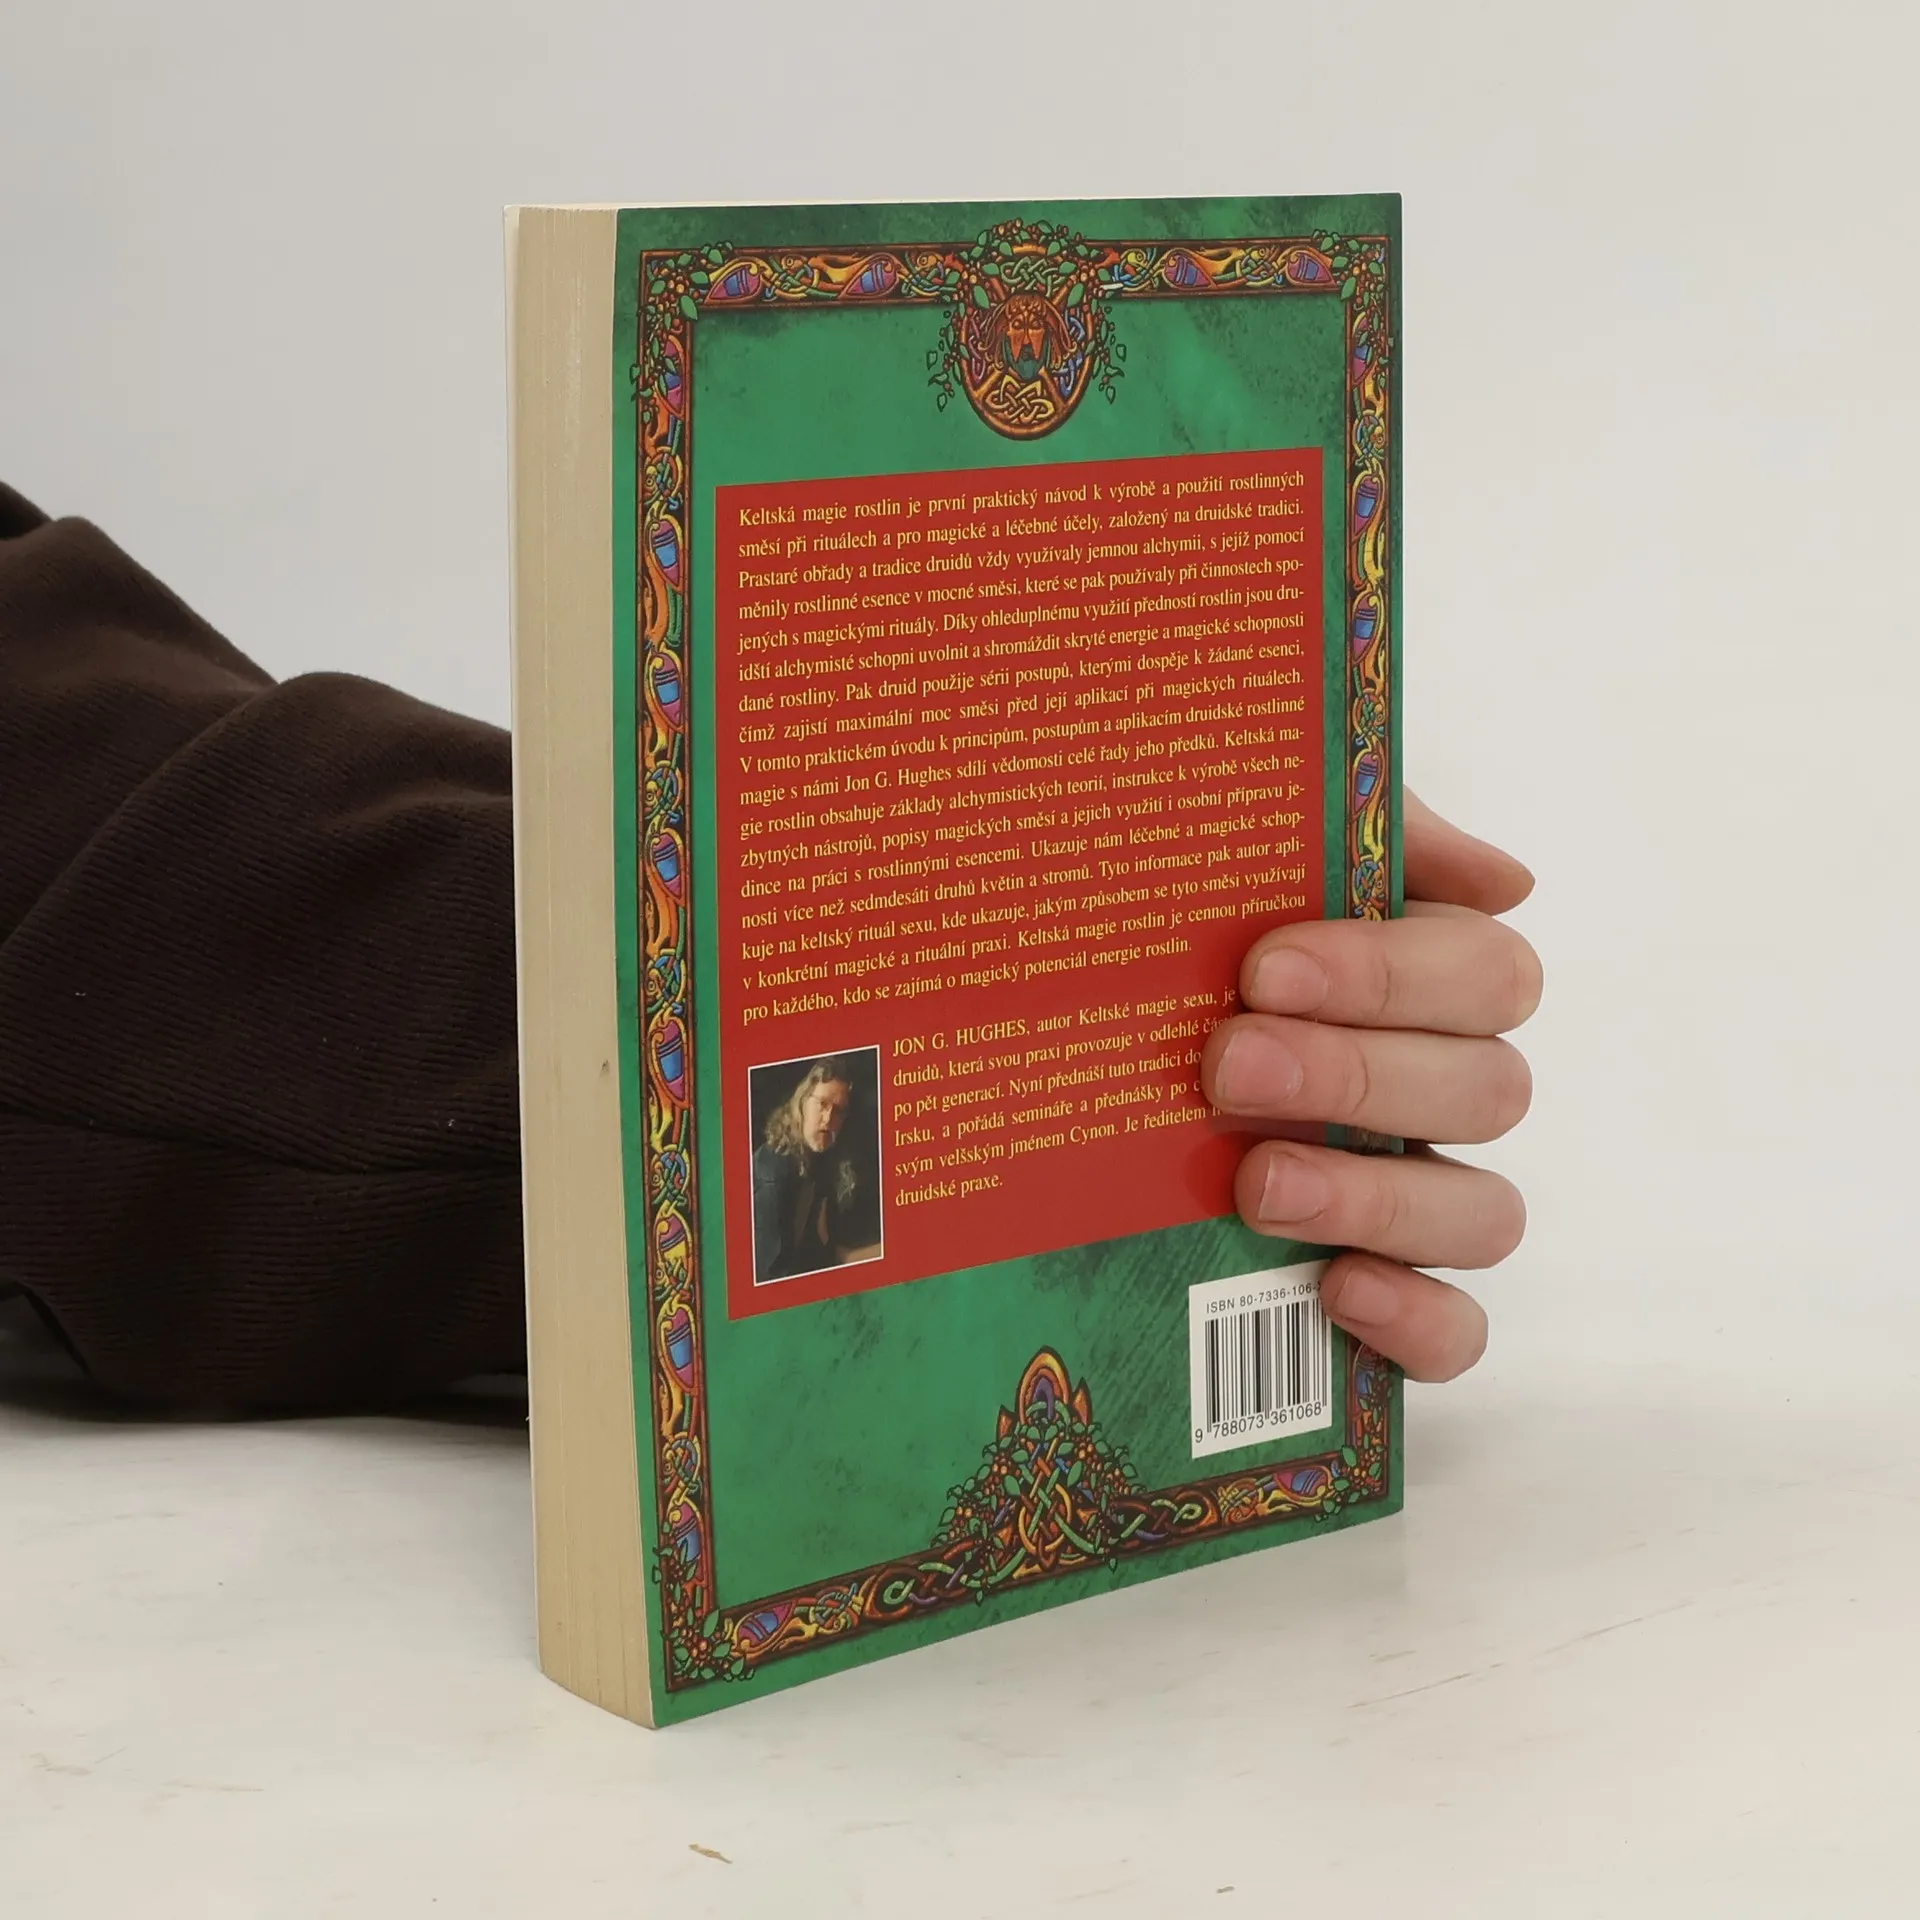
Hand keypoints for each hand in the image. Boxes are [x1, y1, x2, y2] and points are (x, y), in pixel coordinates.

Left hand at [1197, 793, 1539, 1381]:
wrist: (1047, 1033)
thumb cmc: (1160, 927)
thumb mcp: (1231, 844)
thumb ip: (1363, 831)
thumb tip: (1502, 877)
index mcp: (1417, 980)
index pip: (1485, 974)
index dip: (1391, 975)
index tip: (1262, 968)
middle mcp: (1431, 1090)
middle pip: (1488, 1091)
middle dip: (1357, 1078)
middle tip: (1226, 1065)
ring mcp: (1412, 1199)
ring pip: (1485, 1213)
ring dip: (1379, 1196)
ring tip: (1255, 1183)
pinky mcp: (1379, 1296)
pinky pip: (1457, 1333)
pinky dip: (1419, 1321)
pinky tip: (1336, 1286)